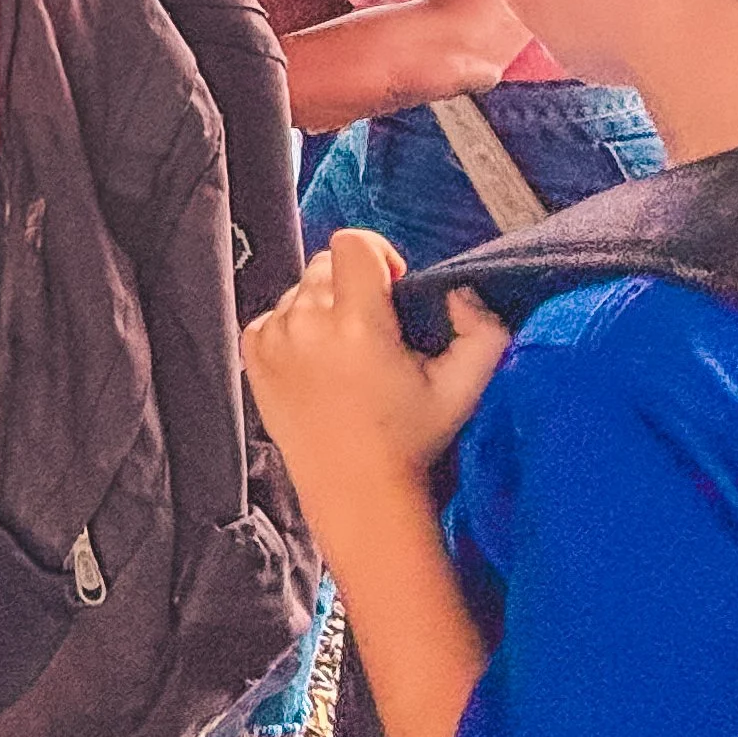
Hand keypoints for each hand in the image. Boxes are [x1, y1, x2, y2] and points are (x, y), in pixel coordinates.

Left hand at [244, 230, 512, 557]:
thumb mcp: (462, 388)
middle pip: (326, 265)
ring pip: (301, 290)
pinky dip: (295, 330)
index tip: (392, 288)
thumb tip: (462, 293)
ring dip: (324, 309)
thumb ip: (483, 331)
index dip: (378, 256)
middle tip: (374, 333)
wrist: (356, 493)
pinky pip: (275, 315)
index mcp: (357, 323)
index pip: (353, 243)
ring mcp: (274, 338)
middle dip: (353, 288)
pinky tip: (318, 367)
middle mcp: (307, 323)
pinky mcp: (253, 354)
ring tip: (346, 357)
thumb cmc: (411, 441)